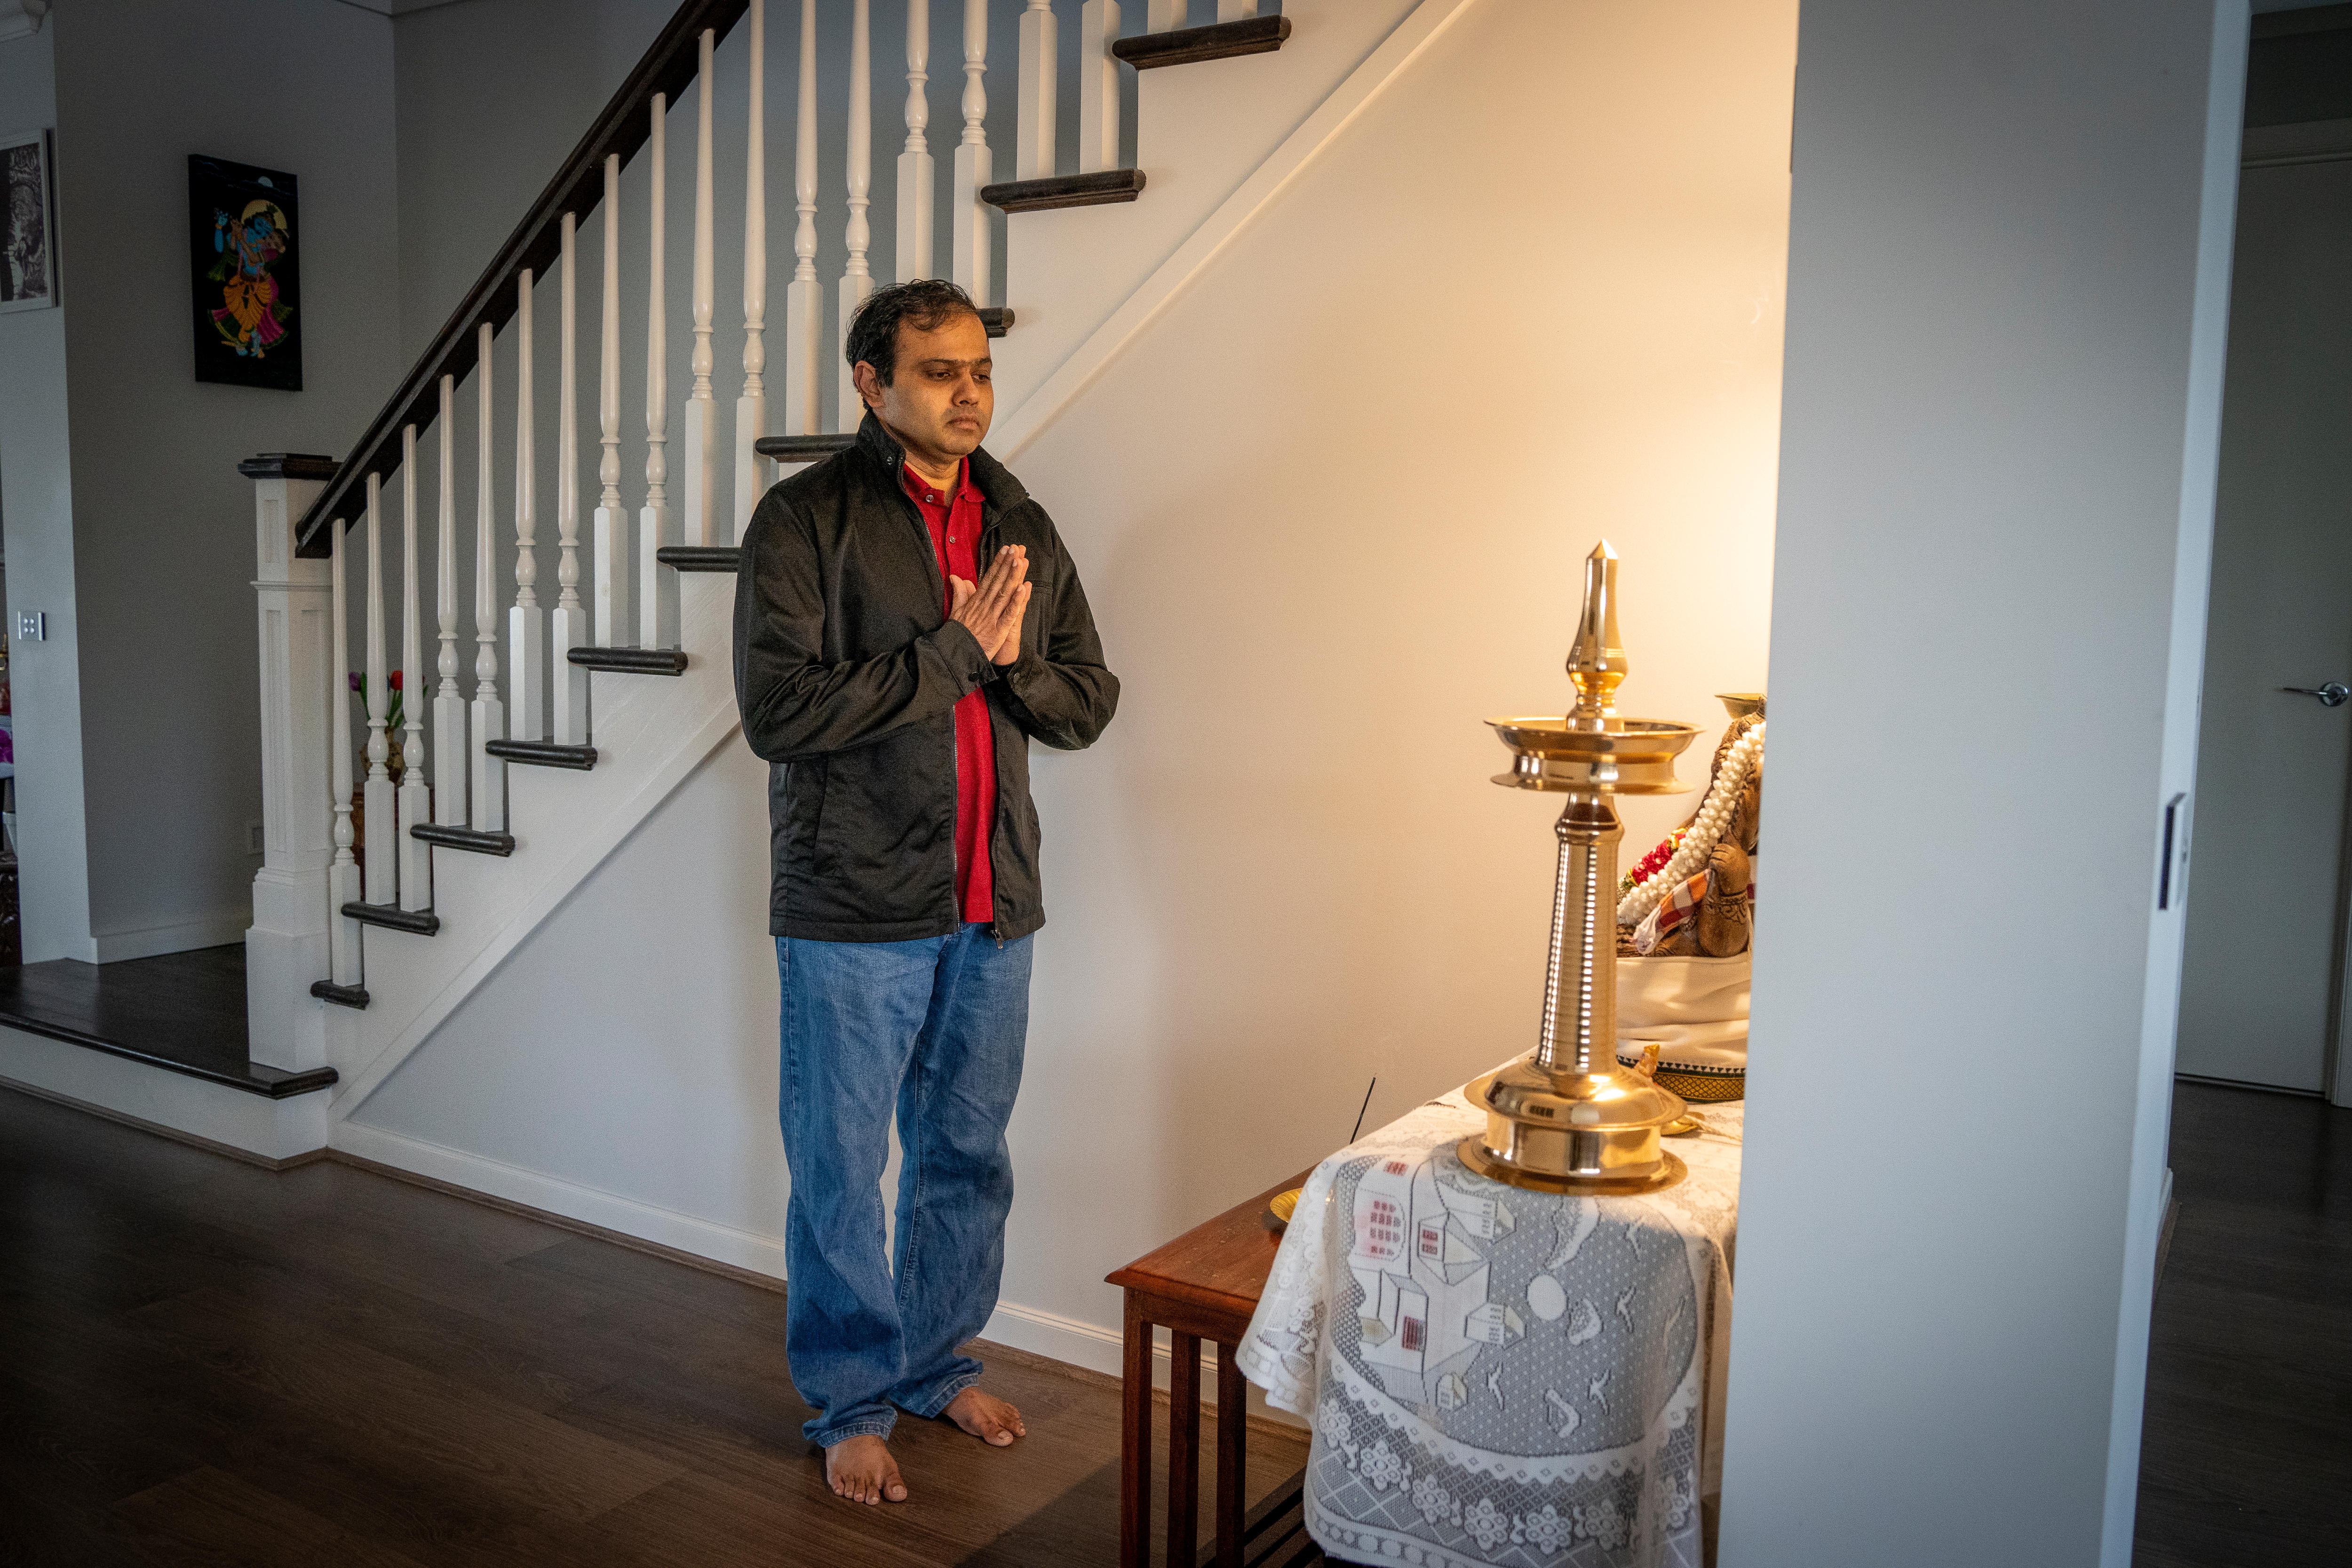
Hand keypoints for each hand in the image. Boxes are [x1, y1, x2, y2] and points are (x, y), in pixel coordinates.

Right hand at [948, 545, 1027, 663]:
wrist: (955, 656)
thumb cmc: (957, 635)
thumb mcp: (956, 612)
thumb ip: (959, 593)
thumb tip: (955, 577)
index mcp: (976, 602)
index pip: (989, 578)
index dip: (998, 563)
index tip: (1005, 549)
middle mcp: (984, 606)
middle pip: (997, 582)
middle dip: (1006, 564)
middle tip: (1016, 548)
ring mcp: (992, 618)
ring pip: (1004, 594)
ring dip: (1012, 577)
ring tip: (1019, 561)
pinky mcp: (998, 631)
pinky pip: (1009, 614)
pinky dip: (1016, 601)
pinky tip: (1022, 589)